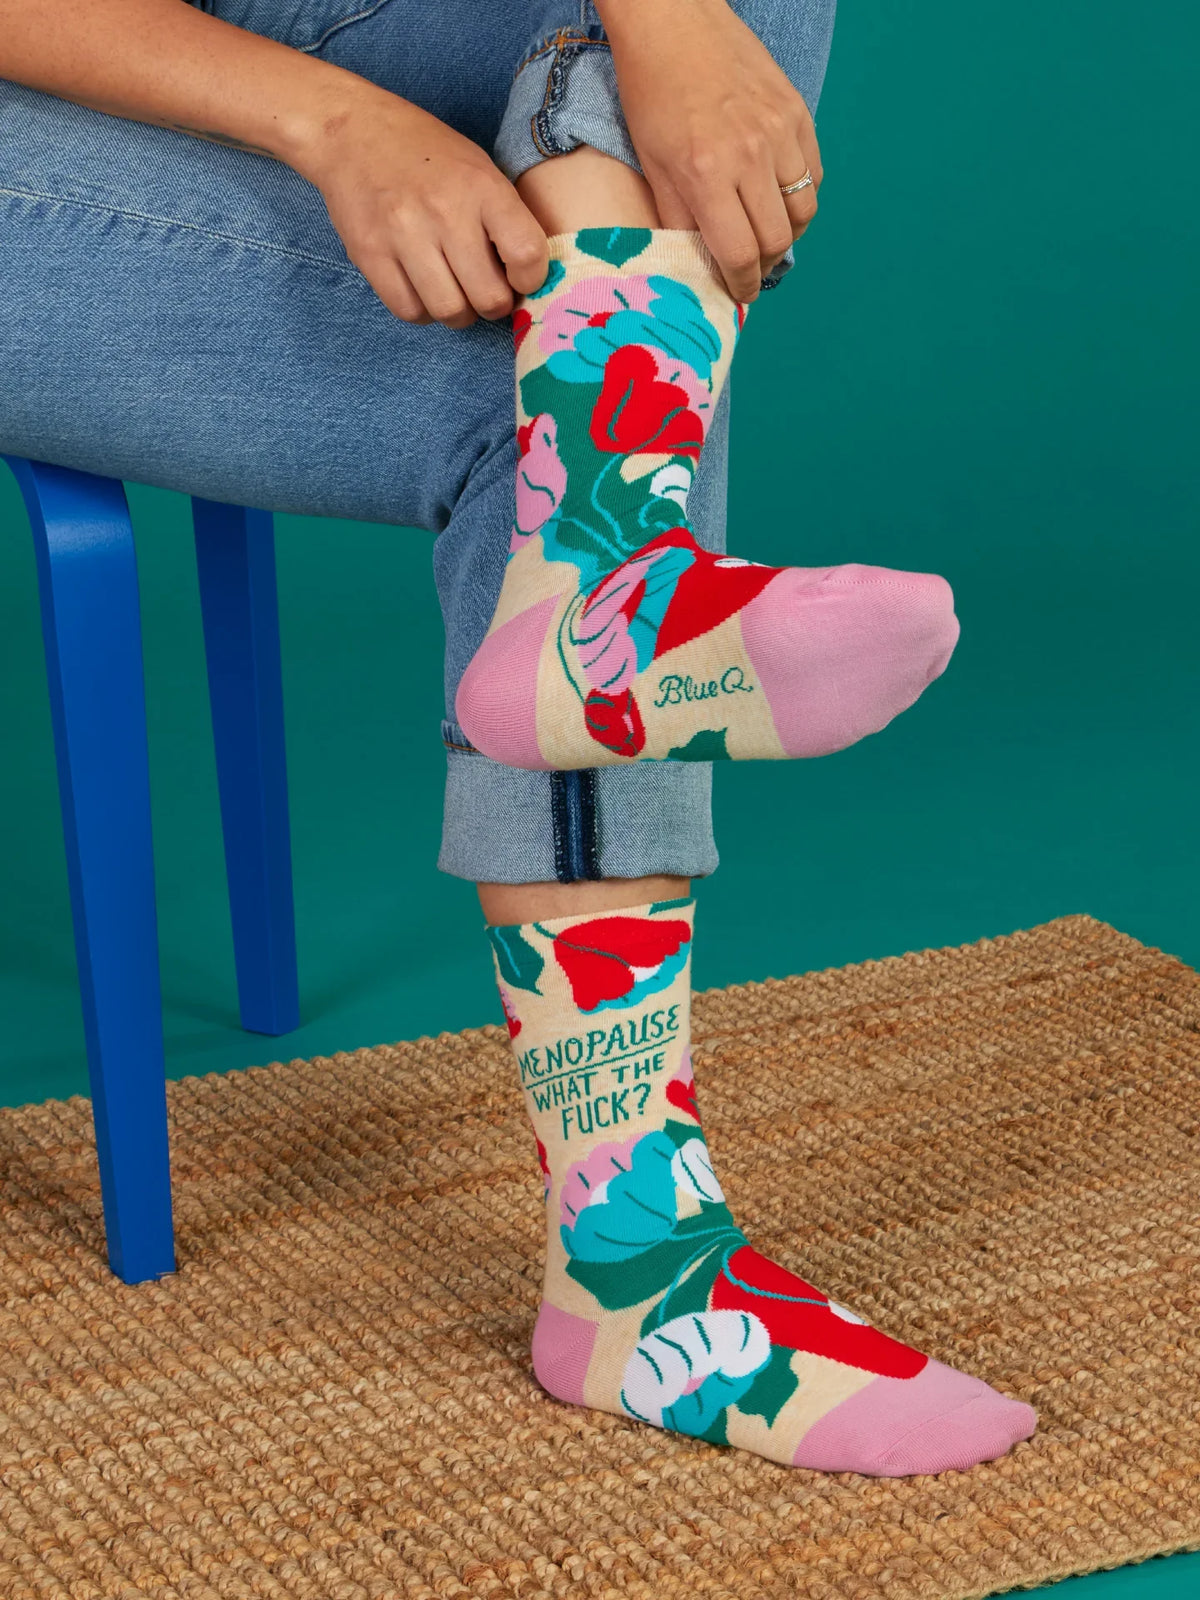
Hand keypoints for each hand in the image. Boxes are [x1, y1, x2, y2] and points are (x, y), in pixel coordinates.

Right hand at [295, 86, 549, 326]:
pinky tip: (422, 288)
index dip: (530, 279)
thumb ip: (505, 218)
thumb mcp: (478, 168)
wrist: (352, 131)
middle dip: (493, 304)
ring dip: (458, 312)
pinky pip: (410, 311)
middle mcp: (445, 211)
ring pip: (450, 312)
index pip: (527, 254)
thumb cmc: (426, 154)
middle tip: (483, 288)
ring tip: (453, 290)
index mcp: (481, 187)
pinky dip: (422, 310)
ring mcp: (404, 234)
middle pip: (489, 298)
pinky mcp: (370, 254)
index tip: (519, 276)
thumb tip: (529, 277)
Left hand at [597, 0, 822, 301]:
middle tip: (749, 269)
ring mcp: (780, 131)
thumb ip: (679, 220)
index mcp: (708, 174)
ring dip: (786, 234)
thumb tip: (700, 265)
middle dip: (763, 266)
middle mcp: (751, 155)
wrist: (674, 22)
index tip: (738, 293)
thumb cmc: (652, 94)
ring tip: (765, 236)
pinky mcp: (796, 111)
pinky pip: (813, 172)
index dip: (742, 284)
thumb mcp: (654, 167)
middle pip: (777, 240)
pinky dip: (800, 195)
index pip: (741, 254)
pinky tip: (777, 197)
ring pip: (803, 210)